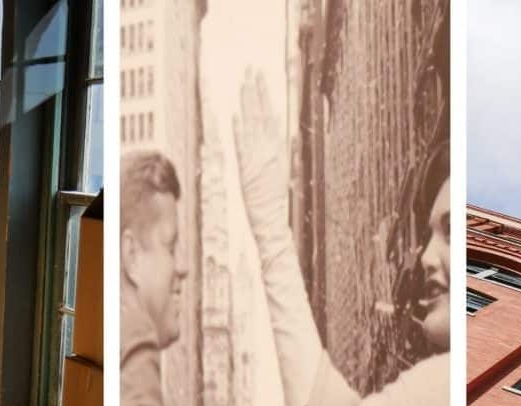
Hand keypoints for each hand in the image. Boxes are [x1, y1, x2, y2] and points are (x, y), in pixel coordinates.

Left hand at [233, 67, 287, 247]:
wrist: (270, 220)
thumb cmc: (277, 200)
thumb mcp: (285, 171)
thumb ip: (284, 150)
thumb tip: (286, 132)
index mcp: (278, 148)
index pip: (270, 114)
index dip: (265, 95)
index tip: (260, 77)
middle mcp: (268, 150)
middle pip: (260, 114)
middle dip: (255, 91)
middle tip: (250, 70)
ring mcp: (256, 159)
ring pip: (251, 125)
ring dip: (246, 104)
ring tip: (242, 84)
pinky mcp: (246, 169)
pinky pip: (242, 147)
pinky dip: (239, 131)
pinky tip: (235, 116)